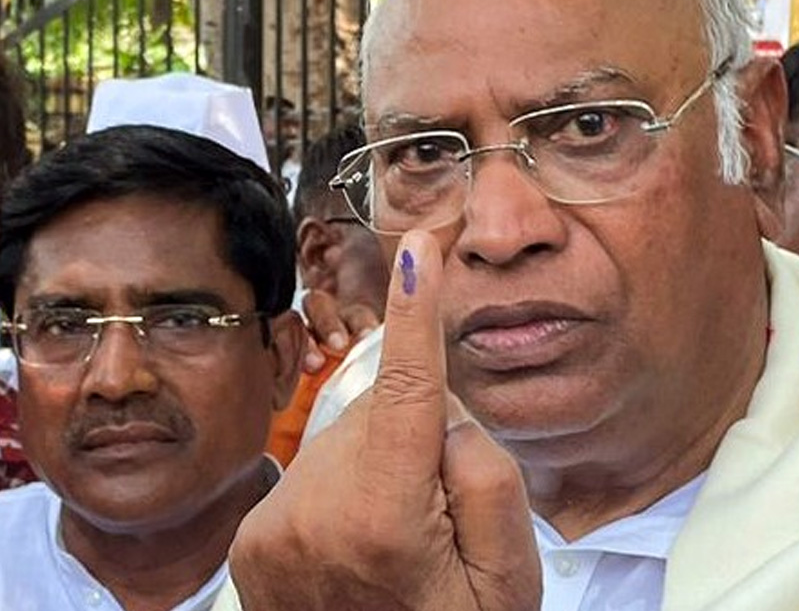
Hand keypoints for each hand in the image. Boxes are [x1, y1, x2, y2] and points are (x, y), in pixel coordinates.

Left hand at [229, 232, 541, 610]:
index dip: (416, 314)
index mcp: (382, 522)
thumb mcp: (511, 579)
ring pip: (351, 436)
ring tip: (403, 539)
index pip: (406, 390)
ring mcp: (273, 527)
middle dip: (422, 434)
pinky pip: (321, 468)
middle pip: (384, 411)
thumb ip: (486, 476)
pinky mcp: (256, 534)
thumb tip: (438, 411)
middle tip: (444, 512)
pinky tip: (368, 542)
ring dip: (386, 462)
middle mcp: (311, 516)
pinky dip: (353, 485)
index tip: (420, 250)